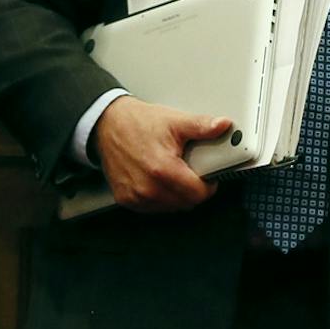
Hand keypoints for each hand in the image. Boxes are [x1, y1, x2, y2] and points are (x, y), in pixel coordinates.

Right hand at [90, 95, 230, 213]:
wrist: (106, 125)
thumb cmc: (137, 123)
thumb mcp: (174, 121)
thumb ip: (201, 126)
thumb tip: (223, 126)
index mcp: (163, 170)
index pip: (198, 194)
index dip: (208, 185)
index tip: (207, 175)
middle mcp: (147, 188)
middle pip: (186, 203)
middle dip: (193, 189)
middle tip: (190, 171)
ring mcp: (135, 196)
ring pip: (171, 207)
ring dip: (177, 195)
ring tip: (172, 173)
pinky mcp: (126, 199)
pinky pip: (152, 207)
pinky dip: (160, 197)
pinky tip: (157, 180)